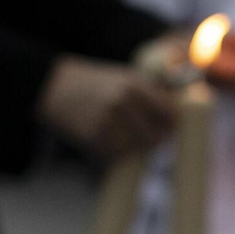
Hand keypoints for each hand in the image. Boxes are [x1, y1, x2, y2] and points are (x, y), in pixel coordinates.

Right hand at [37, 55, 173, 157]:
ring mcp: (108, 120)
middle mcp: (124, 102)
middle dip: (153, 142)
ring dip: (132, 149)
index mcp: (136, 84)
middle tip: (145, 138)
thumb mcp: (124, 78)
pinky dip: (113, 153)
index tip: (168, 128)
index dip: (173, 125)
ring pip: (136, 151)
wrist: (53, 86)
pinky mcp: (93, 137)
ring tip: (120, 135)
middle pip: (156, 139)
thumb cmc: (95, 83)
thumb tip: (181, 114)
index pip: (171, 114)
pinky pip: (115, 156)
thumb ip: (151, 93)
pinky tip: (103, 138)